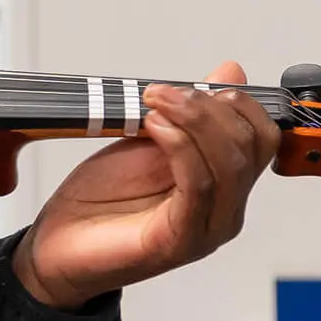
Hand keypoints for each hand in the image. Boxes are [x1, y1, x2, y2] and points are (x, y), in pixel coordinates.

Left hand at [14, 62, 280, 309]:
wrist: (58, 249)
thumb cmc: (100, 201)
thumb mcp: (147, 140)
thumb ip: (188, 113)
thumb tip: (229, 71)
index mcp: (223, 183)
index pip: (262, 135)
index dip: (236, 101)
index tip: (189, 84)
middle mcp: (225, 208)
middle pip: (251, 146)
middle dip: (210, 107)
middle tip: (165, 93)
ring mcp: (207, 228)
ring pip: (229, 164)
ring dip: (193, 121)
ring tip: (154, 105)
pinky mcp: (181, 241)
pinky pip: (199, 187)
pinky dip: (180, 148)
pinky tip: (155, 128)